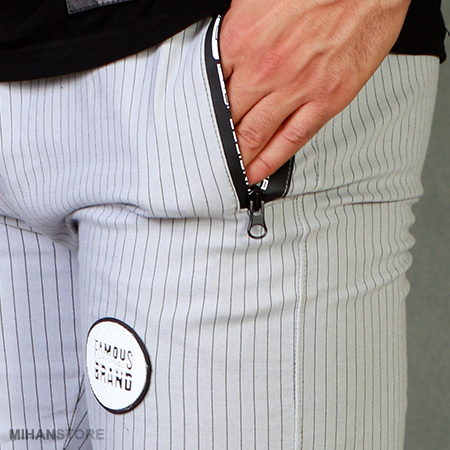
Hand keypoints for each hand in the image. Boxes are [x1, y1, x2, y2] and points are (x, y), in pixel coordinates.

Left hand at [220, 0, 410, 184]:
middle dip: (218, 142)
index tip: (198, 127)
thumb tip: (224, 52)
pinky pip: (291, 140)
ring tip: (230, 174)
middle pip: (229, 119)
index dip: (203, 114)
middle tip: (209, 159)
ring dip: (240, 158)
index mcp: (242, 40)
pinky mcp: (326, 100)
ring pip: (256, 135)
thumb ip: (235, 29)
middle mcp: (264, 69)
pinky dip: (271, 161)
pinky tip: (258, 172)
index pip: (211, 91)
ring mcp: (295, 88)